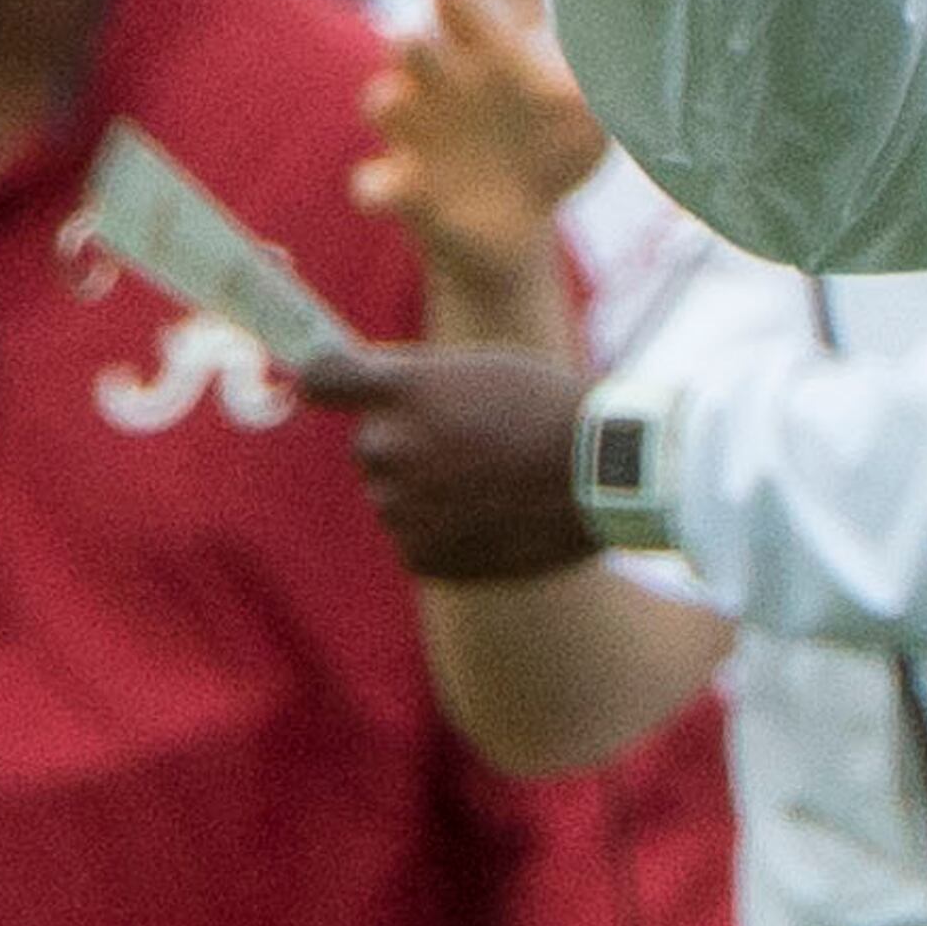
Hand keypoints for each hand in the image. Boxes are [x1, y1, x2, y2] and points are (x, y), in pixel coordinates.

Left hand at [298, 345, 599, 579]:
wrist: (603, 474)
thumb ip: (416, 382)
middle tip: (470, 438)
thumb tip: (368, 391)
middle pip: (371, 443)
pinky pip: (417, 537)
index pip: (324, 380)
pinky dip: (446, 529)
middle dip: (406, 440)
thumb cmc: (550, 408)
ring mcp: (400, 508)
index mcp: (404, 391)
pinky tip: (494, 515)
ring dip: (428, 488)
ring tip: (494, 480)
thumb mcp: (482, 369)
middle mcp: (389, 448)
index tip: (327, 385)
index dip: (326, 381)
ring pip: (394, 494)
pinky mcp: (420, 556)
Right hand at [354, 0, 607, 296]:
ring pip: (385, 103)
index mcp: (486, 57)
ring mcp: (418, 135)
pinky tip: (391, 189)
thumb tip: (614, 59)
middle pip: (413, 48)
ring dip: (388, 102)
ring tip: (396, 100)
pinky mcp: (405, 187)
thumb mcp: (587, 118)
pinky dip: (378, 184)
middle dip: (413, 43)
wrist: (520, 221)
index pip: (464, 14)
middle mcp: (444, 87)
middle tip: (416, 37)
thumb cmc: (555, 148)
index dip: (454, 0)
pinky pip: (375, 182)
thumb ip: (593, 88)